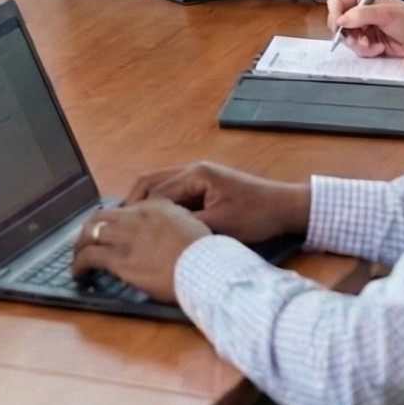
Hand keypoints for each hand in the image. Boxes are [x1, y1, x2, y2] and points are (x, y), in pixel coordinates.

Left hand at [70, 199, 207, 300]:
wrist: (203, 266)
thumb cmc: (204, 252)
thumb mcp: (190, 223)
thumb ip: (174, 220)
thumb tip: (168, 227)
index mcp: (154, 206)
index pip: (124, 209)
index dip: (113, 221)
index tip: (111, 232)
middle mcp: (135, 217)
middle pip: (101, 217)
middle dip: (90, 229)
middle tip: (86, 242)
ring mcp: (125, 237)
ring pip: (90, 233)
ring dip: (81, 245)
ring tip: (78, 257)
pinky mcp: (119, 259)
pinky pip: (89, 256)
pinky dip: (79, 263)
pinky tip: (78, 272)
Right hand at [124, 161, 310, 243]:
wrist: (284, 207)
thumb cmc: (257, 215)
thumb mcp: (222, 225)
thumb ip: (189, 226)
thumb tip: (160, 234)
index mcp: (197, 174)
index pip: (158, 192)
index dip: (140, 211)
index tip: (124, 229)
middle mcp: (193, 170)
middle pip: (152, 181)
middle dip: (134, 202)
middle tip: (119, 224)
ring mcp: (198, 176)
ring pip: (160, 185)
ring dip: (146, 203)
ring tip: (132, 225)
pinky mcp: (203, 185)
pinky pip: (173, 192)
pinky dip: (161, 204)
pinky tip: (155, 222)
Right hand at [327, 0, 403, 57]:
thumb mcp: (387, 13)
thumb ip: (362, 14)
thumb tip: (341, 20)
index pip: (337, 2)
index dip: (335, 14)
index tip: (340, 26)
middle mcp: (361, 11)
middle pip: (338, 23)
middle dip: (348, 34)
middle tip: (361, 39)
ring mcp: (365, 28)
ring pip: (347, 39)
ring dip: (359, 45)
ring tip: (374, 45)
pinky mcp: (370, 43)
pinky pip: (358, 50)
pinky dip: (367, 51)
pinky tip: (380, 48)